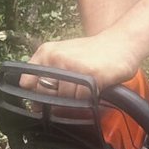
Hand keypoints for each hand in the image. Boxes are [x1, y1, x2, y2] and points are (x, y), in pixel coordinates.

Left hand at [26, 31, 142, 92]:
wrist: (122, 43)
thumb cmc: (93, 53)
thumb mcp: (64, 55)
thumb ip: (47, 75)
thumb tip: (34, 105)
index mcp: (47, 52)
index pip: (27, 82)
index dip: (35, 94)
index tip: (43, 99)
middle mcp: (56, 57)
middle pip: (45, 94)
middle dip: (57, 99)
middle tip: (73, 92)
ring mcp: (73, 66)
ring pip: (63, 99)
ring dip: (74, 100)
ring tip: (86, 87)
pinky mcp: (90, 75)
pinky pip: (81, 99)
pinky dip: (88, 100)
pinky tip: (95, 88)